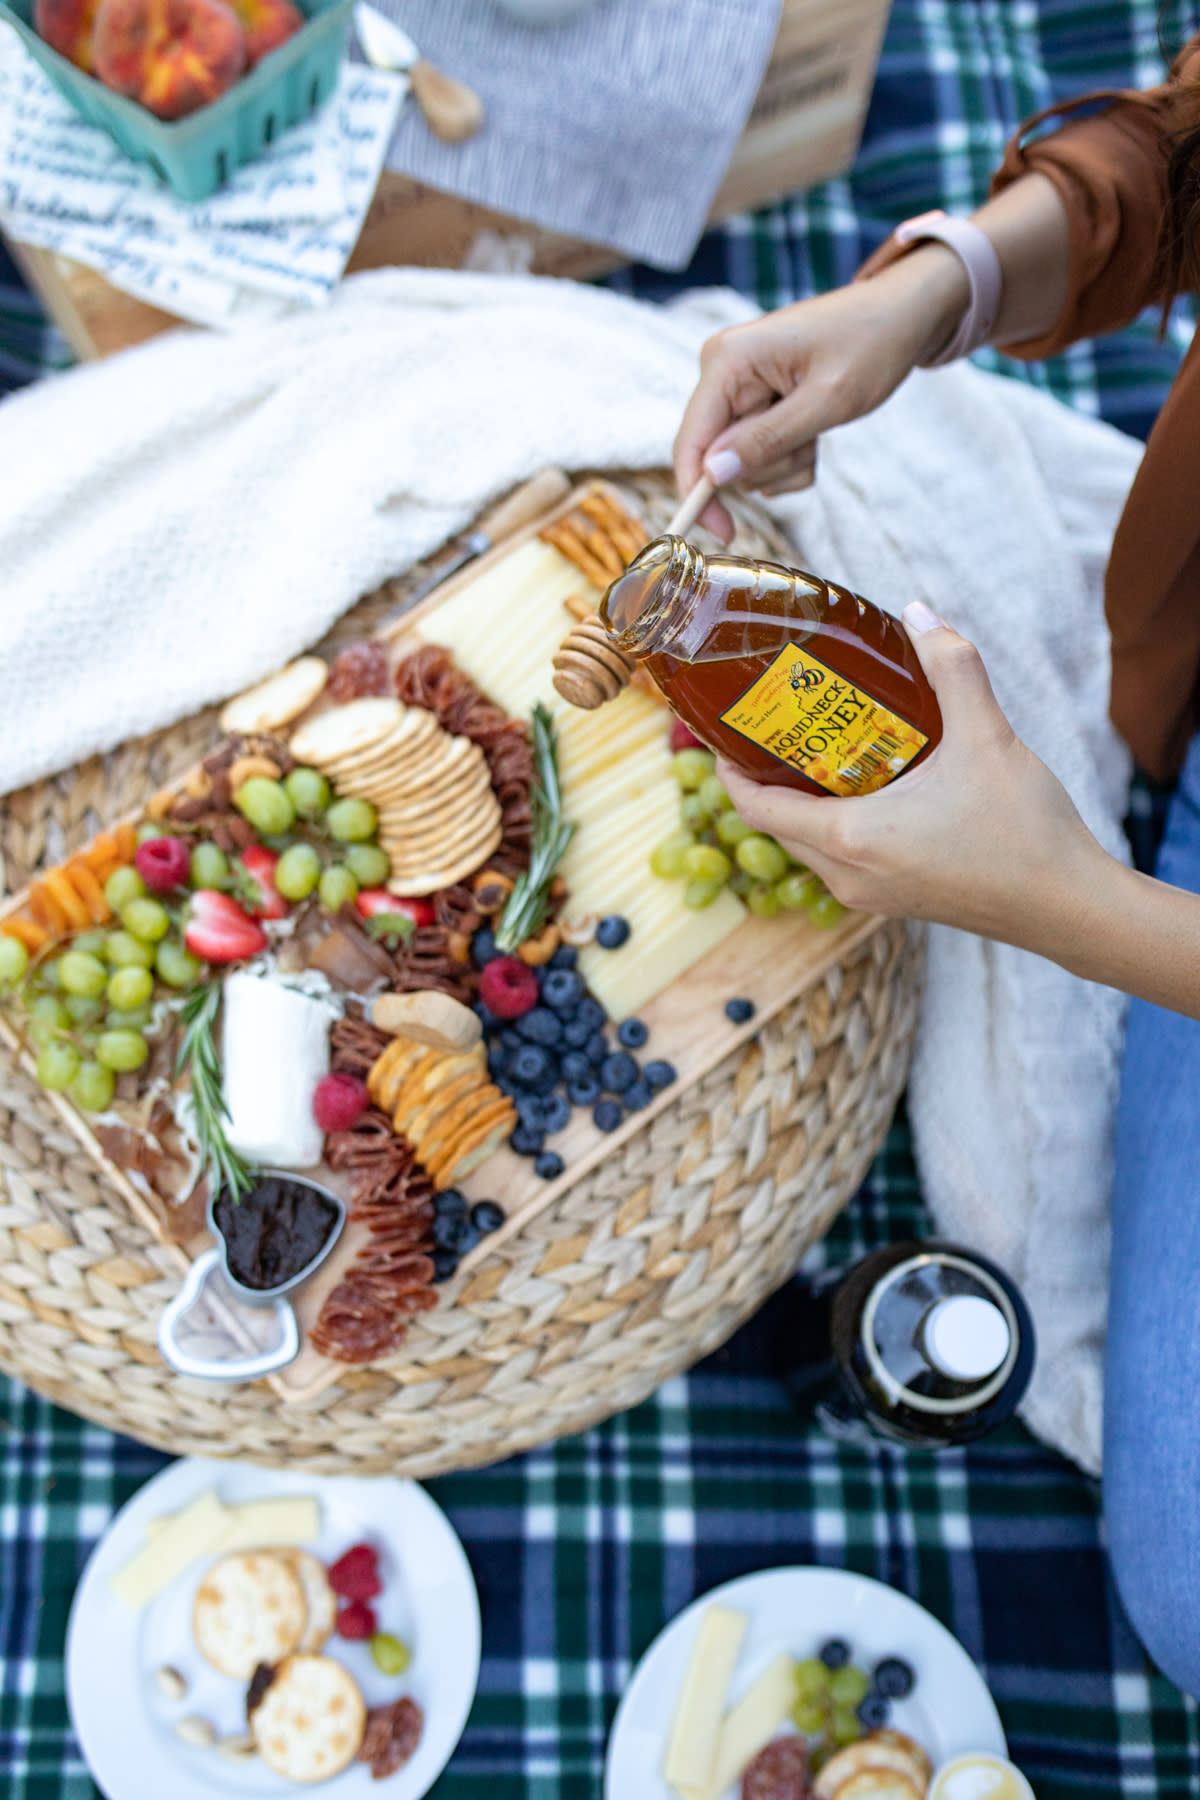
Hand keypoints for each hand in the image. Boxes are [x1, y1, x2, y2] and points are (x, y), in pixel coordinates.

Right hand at [673, 245, 968, 540]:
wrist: (901, 315)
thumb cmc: (870, 343)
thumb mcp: (826, 399)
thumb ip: (768, 439)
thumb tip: (713, 474)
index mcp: (728, 360)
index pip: (690, 442)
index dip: (698, 495)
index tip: (724, 534)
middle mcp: (723, 371)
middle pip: (719, 458)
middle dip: (769, 464)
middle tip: (812, 438)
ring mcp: (738, 389)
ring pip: (744, 464)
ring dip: (787, 461)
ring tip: (819, 425)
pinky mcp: (756, 404)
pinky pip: (763, 458)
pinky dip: (794, 457)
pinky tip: (816, 428)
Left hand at [719, 604, 1102, 953]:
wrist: (1069, 908)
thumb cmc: (1025, 832)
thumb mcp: (987, 737)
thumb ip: (951, 667)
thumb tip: (917, 613)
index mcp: (850, 839)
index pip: (755, 809)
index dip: (728, 770)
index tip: (723, 731)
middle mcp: (847, 875)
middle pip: (776, 825)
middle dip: (767, 776)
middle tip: (778, 723)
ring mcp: (869, 896)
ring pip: (809, 844)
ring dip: (804, 800)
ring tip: (821, 746)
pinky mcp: (895, 901)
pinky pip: (841, 858)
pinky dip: (836, 821)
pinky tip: (870, 783)